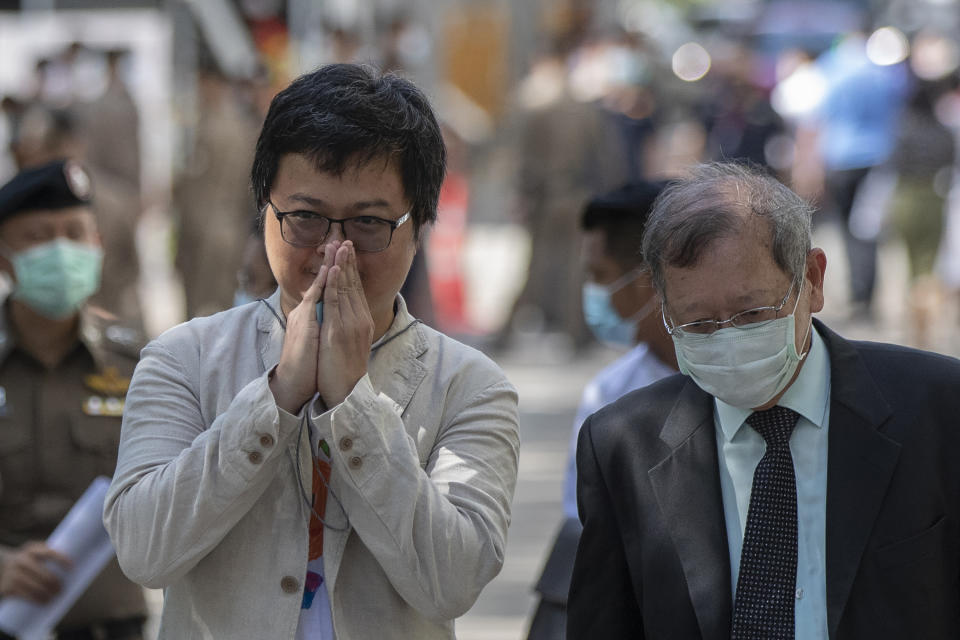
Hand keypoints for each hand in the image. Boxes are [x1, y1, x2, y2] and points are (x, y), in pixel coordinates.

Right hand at [0, 541, 71, 602]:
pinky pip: (25, 595)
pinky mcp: (7, 587)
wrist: (0, 566)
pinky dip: (37, 599)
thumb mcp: (35, 551)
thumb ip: (50, 552)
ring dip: (48, 593)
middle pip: (45, 574)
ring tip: (56, 596)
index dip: (62, 560)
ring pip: (36, 587)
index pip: (49, 553)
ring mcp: (13, 574)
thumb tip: (77, 558)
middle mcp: (22, 561)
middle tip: (62, 589)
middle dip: (56, 583)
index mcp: (31, 550)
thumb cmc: (26, 560)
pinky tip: (44, 602)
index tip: (73, 567)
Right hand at [269, 243, 336, 413]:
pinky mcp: (304, 323)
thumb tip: (329, 317)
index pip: (325, 289)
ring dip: (328, 265)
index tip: (343, 254)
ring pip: (319, 285)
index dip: (334, 272)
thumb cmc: (306, 364)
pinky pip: (315, 299)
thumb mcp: (316, 339)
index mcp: (310, 315)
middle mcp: (305, 312)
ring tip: (336, 246)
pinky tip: (329, 271)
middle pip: (322, 282)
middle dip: (332, 261)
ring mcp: (303, 316)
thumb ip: (321, 325)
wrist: (293, 382)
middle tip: (340, 239)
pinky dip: (323, 284)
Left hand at [317, 241, 374, 406]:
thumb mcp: (348, 344)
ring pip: (346, 288)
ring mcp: (350, 324)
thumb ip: (347, 326)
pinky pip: (337, 301)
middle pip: (353, 284)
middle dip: (348, 260)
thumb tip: (344, 316)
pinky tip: (335, 268)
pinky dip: (336, 283)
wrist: (345, 391)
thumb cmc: (343, 370)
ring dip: (342, 265)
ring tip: (340, 245)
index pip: (355, 289)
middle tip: (344, 238)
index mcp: (361, 321)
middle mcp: (359, 319)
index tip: (347, 251)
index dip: (351, 269)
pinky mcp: (339, 330)